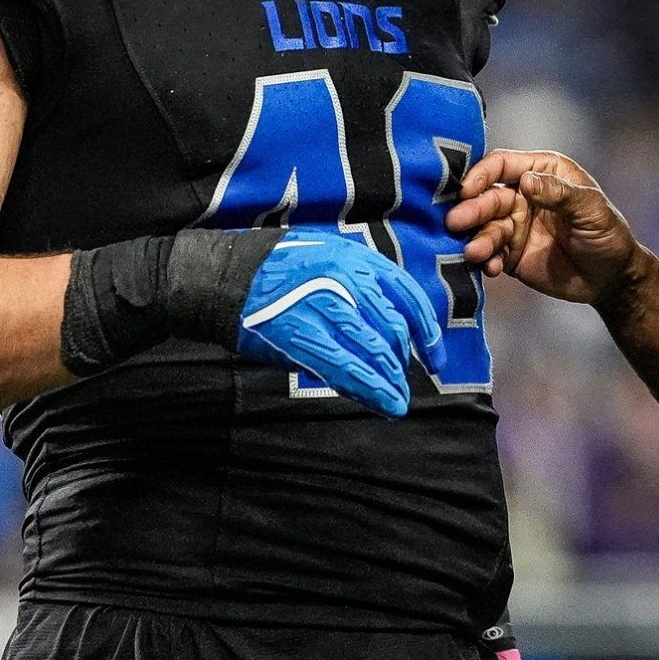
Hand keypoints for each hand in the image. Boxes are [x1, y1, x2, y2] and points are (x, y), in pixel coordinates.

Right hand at [234, 230, 444, 416]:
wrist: (225, 275)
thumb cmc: (275, 269)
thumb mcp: (326, 257)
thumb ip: (357, 286)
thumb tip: (385, 331)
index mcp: (357, 258)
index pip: (408, 296)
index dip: (427, 331)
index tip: (434, 356)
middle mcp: (347, 278)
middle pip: (393, 328)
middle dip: (403, 362)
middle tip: (405, 385)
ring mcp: (325, 305)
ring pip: (374, 350)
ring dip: (391, 380)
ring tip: (397, 401)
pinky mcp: (302, 334)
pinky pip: (346, 366)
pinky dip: (370, 388)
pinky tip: (383, 402)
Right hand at [447, 150, 646, 305]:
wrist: (611, 279)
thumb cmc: (608, 234)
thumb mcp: (591, 209)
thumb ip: (560, 193)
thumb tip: (526, 180)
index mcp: (541, 172)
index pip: (502, 165)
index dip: (482, 174)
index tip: (468, 190)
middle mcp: (522, 195)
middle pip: (487, 197)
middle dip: (471, 209)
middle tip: (456, 222)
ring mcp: (514, 226)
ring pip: (486, 227)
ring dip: (477, 238)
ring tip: (475, 252)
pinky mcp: (510, 254)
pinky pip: (491, 254)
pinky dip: (486, 260)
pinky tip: (491, 268)